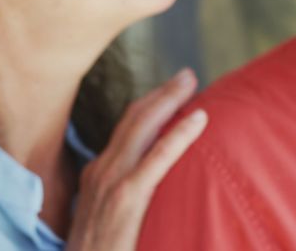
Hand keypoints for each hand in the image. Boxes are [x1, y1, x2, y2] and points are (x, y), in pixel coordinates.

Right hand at [67, 68, 206, 250]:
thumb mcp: (106, 221)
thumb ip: (124, 200)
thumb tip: (151, 189)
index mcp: (96, 175)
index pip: (123, 130)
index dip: (147, 107)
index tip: (168, 92)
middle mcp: (101, 172)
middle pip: (133, 119)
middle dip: (161, 93)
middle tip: (187, 75)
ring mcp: (111, 183)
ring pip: (142, 127)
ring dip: (169, 100)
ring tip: (192, 82)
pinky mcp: (126, 199)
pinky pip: (158, 158)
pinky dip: (180, 134)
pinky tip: (199, 118)